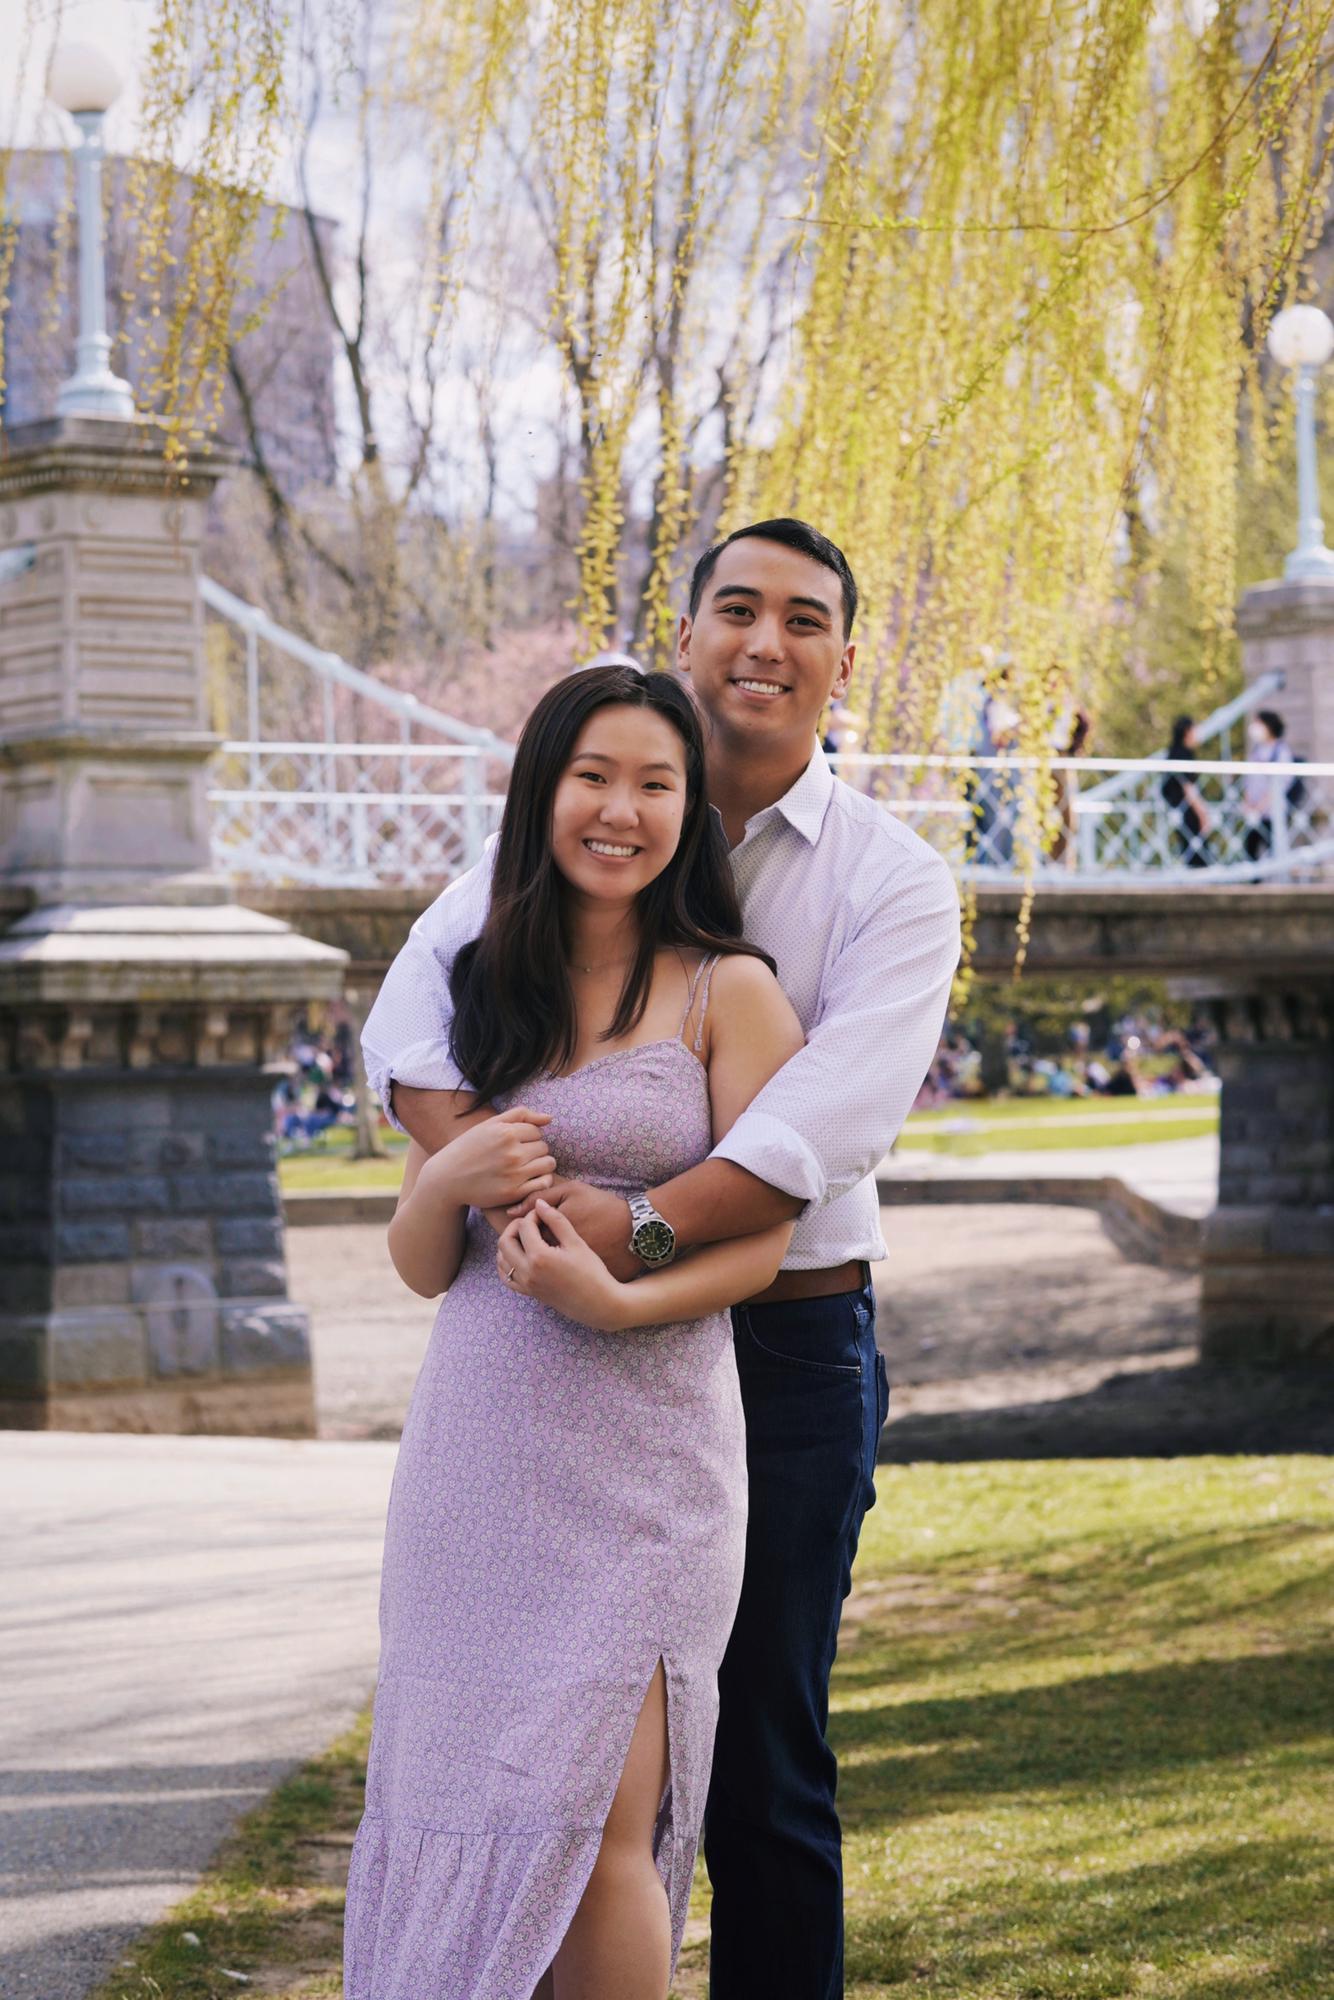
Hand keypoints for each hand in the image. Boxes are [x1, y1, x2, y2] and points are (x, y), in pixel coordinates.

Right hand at [425, 1105, 556, 1210]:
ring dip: (541, 1165)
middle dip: (534, 1151)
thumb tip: (550, 1119)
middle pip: (544, 1147)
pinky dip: (541, 1181)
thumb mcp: (489, 1125)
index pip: (537, 1131)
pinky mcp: (514, 1192)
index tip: (515, 1145)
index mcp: (507, 1132)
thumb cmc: (469, 1148)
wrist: (447, 1179)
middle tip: (518, 1157)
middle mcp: (513, 1152)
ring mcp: (514, 1173)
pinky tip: (528, 1180)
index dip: (528, 1138)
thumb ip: (520, 1115)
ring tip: (526, 1167)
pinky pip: (544, 1183)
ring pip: (548, 1164)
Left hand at [508, 1178, 638, 1281]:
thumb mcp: (576, 1242)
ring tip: (526, 1237)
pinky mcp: (528, 1292)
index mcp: (539, 1257)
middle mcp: (528, 1272)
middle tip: (531, 1223)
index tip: (544, 1214)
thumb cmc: (592, 1271)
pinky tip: (520, 1255)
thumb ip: (556, 1220)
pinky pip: (506, 1277)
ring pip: (501, 1260)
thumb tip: (539, 1204)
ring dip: (509, 1244)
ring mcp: (526, 1284)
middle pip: (504, 1241)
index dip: (532, 1215)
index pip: (524, 1227)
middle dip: (515, 1227)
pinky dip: (507, 1263)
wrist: (598, 1302)